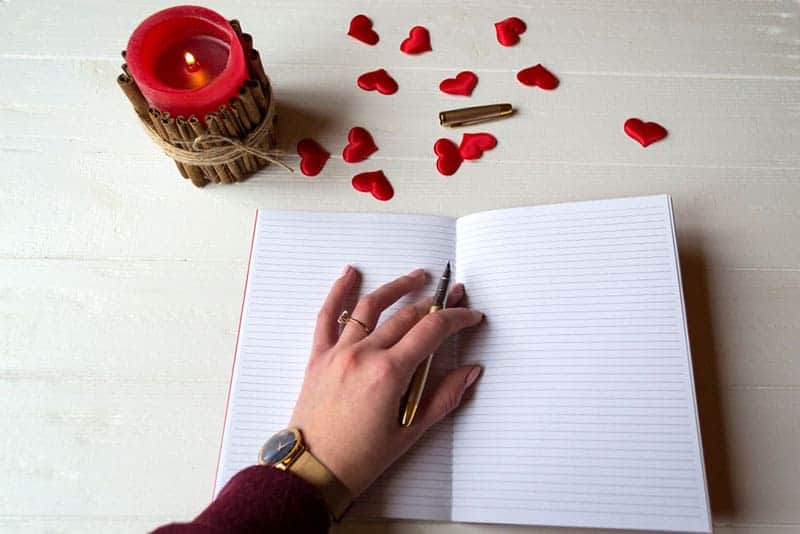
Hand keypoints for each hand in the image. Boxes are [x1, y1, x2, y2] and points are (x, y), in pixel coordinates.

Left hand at [289, 265, 482, 496]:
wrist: (312, 469)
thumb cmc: (360, 458)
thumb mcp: (410, 432)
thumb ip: (444, 397)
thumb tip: (472, 371)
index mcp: (389, 373)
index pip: (431, 331)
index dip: (456, 318)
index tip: (471, 315)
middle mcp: (364, 355)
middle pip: (406, 316)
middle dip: (435, 303)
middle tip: (454, 295)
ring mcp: (339, 352)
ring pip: (370, 307)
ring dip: (397, 287)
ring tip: (417, 276)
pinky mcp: (319, 356)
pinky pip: (327, 316)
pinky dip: (338, 292)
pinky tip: (350, 274)